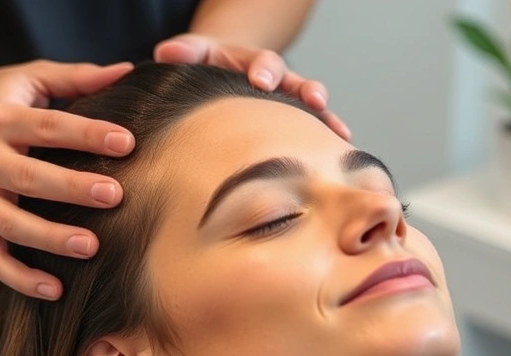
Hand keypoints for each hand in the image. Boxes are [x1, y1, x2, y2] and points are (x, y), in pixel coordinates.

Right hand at [0, 61, 134, 299]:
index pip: (48, 127)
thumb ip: (80, 77)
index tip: (127, 143)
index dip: (87, 134)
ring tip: (92, 246)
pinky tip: (56, 290)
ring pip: (11, 224)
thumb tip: (129, 71)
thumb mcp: (36, 78)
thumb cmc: (8, 99)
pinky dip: (21, 278)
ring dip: (50, 238)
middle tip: (115, 195)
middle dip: (72, 188)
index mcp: (1, 119)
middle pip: (29, 177)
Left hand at [154, 34, 350, 139]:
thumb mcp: (197, 53)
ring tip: (339, 130)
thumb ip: (185, 51)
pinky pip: (314, 127)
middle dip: (304, 90)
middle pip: (295, 81)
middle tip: (311, 100)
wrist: (223, 72)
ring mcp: (286, 101)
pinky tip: (342, 148)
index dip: (263, 70)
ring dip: (325, 116)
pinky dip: (329, 135)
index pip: (262, 62)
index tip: (261, 80)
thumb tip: (168, 52)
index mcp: (252, 63)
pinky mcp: (291, 121)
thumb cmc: (209, 66)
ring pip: (312, 106)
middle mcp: (277, 80)